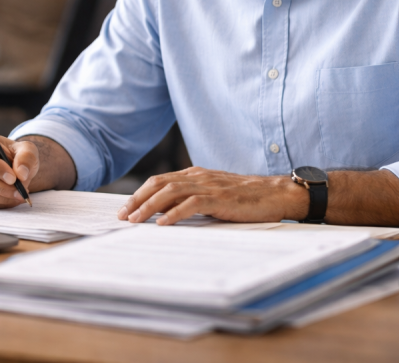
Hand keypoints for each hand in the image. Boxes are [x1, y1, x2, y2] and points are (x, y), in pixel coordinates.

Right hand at [0, 130, 39, 207]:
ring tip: (17, 196)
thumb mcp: (26, 150)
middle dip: (1, 187)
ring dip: (0, 197)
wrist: (10, 166)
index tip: (13, 178)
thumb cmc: (15, 155)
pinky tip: (9, 200)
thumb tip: (21, 174)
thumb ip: (26, 158)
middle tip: (19, 192)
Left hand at [116, 167, 307, 225]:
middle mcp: (198, 177)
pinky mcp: (220, 198)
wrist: (276, 194)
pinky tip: (163, 224)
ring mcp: (209, 186)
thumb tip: (164, 213)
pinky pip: (191, 204)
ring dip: (149, 207)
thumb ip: (191, 199)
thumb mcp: (214, 195)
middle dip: (137, 199)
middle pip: (159, 183)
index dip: (140, 194)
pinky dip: (174, 213)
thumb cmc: (246, 198)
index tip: (125, 209)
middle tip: (122, 215)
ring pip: (170, 192)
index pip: (160, 180)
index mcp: (195, 174)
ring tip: (136, 220)